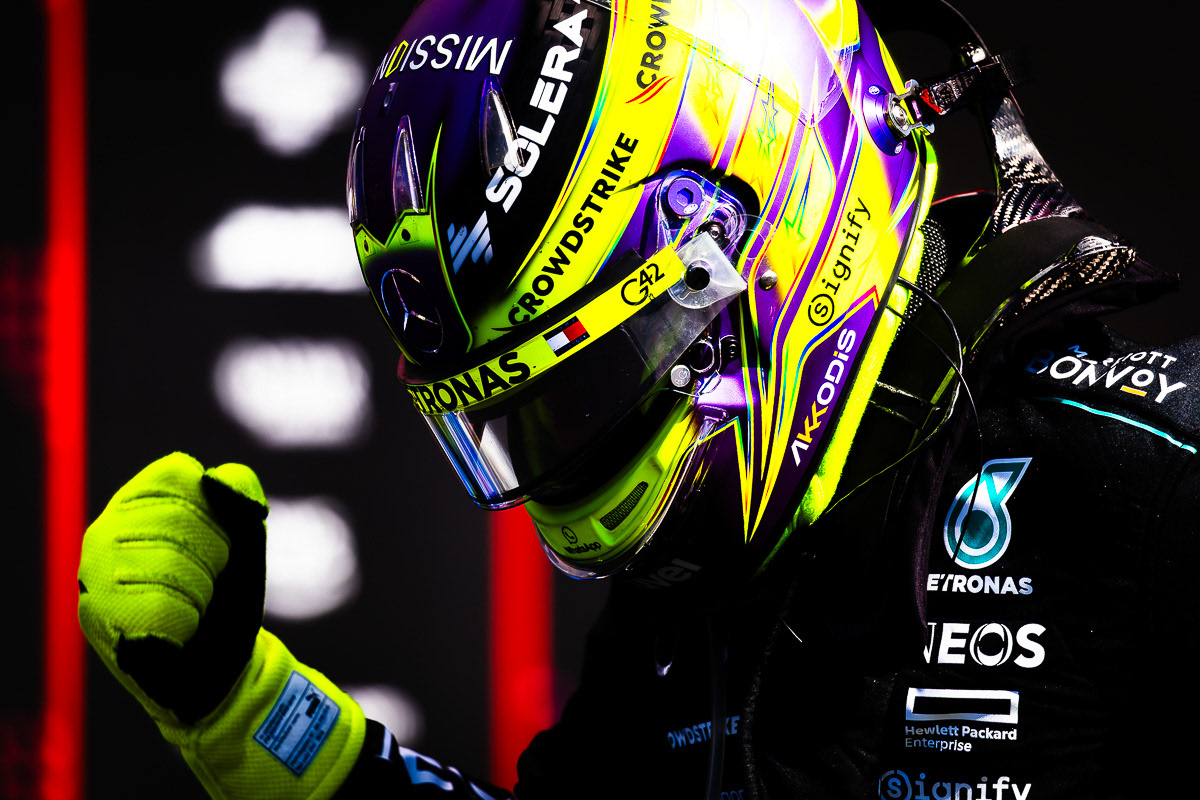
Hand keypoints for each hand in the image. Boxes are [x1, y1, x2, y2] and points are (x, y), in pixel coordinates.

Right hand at [78, 454, 365, 798]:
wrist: (224, 669)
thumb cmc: (230, 597)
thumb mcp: (248, 539)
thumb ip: (240, 497)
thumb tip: (211, 479)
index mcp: (138, 503)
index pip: (177, 473)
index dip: (215, 509)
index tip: (219, 543)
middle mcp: (104, 531)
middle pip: (179, 517)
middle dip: (212, 556)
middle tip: (207, 584)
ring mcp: (92, 573)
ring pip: (168, 561)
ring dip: (199, 590)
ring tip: (191, 607)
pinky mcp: (94, 616)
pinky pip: (157, 605)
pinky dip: (185, 621)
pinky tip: (179, 632)